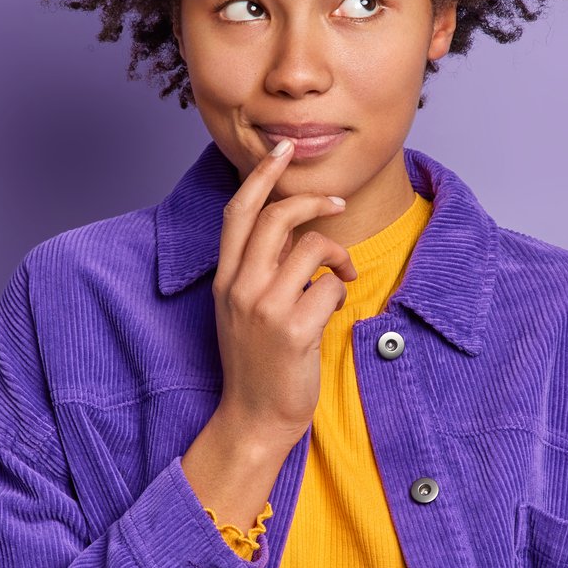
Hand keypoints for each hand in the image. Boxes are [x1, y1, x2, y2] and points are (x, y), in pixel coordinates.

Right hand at [181, 137, 354, 524]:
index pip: (238, 212)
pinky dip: (340, 293)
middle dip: (312, 199)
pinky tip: (334, 311)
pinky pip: (330, 288)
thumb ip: (258, 270)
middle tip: (338, 201)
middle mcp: (239, 288)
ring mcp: (264, 309)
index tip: (282, 149)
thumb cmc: (258, 363)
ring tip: (342, 276)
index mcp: (225, 279)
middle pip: (275, 217)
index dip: (261, 175)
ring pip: (310, 248)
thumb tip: (294, 231)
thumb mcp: (243, 310)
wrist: (254, 418)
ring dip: (337, 255)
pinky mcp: (293, 330)